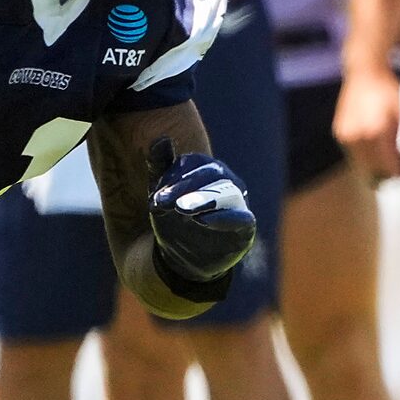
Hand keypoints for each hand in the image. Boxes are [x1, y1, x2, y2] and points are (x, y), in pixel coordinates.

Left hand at [145, 139, 255, 287]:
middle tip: (162, 202)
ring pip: (227, 193)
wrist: (182, 260)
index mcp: (207, 172)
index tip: (154, 195)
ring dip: (204, 199)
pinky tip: (203, 221)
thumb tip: (161, 139)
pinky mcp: (245, 228)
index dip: (173, 175)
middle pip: (212, 174)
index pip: (194, 164)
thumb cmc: (173, 221)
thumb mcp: (162, 195)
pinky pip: (242, 218)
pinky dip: (225, 218)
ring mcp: (238, 204)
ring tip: (182, 209)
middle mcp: (227, 183)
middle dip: (185, 186)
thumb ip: (161, 168)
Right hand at [334, 65, 399, 180]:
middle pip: (375, 168)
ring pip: (362, 164)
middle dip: (387, 171)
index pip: (389, 165)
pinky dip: (364, 156)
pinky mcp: (339, 133)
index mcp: (378, 131)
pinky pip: (353, 154)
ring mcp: (346, 135)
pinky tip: (374, 150)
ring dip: (374, 166)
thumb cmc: (388, 91)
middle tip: (399, 169)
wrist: (364, 73)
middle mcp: (359, 135)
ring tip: (387, 160)